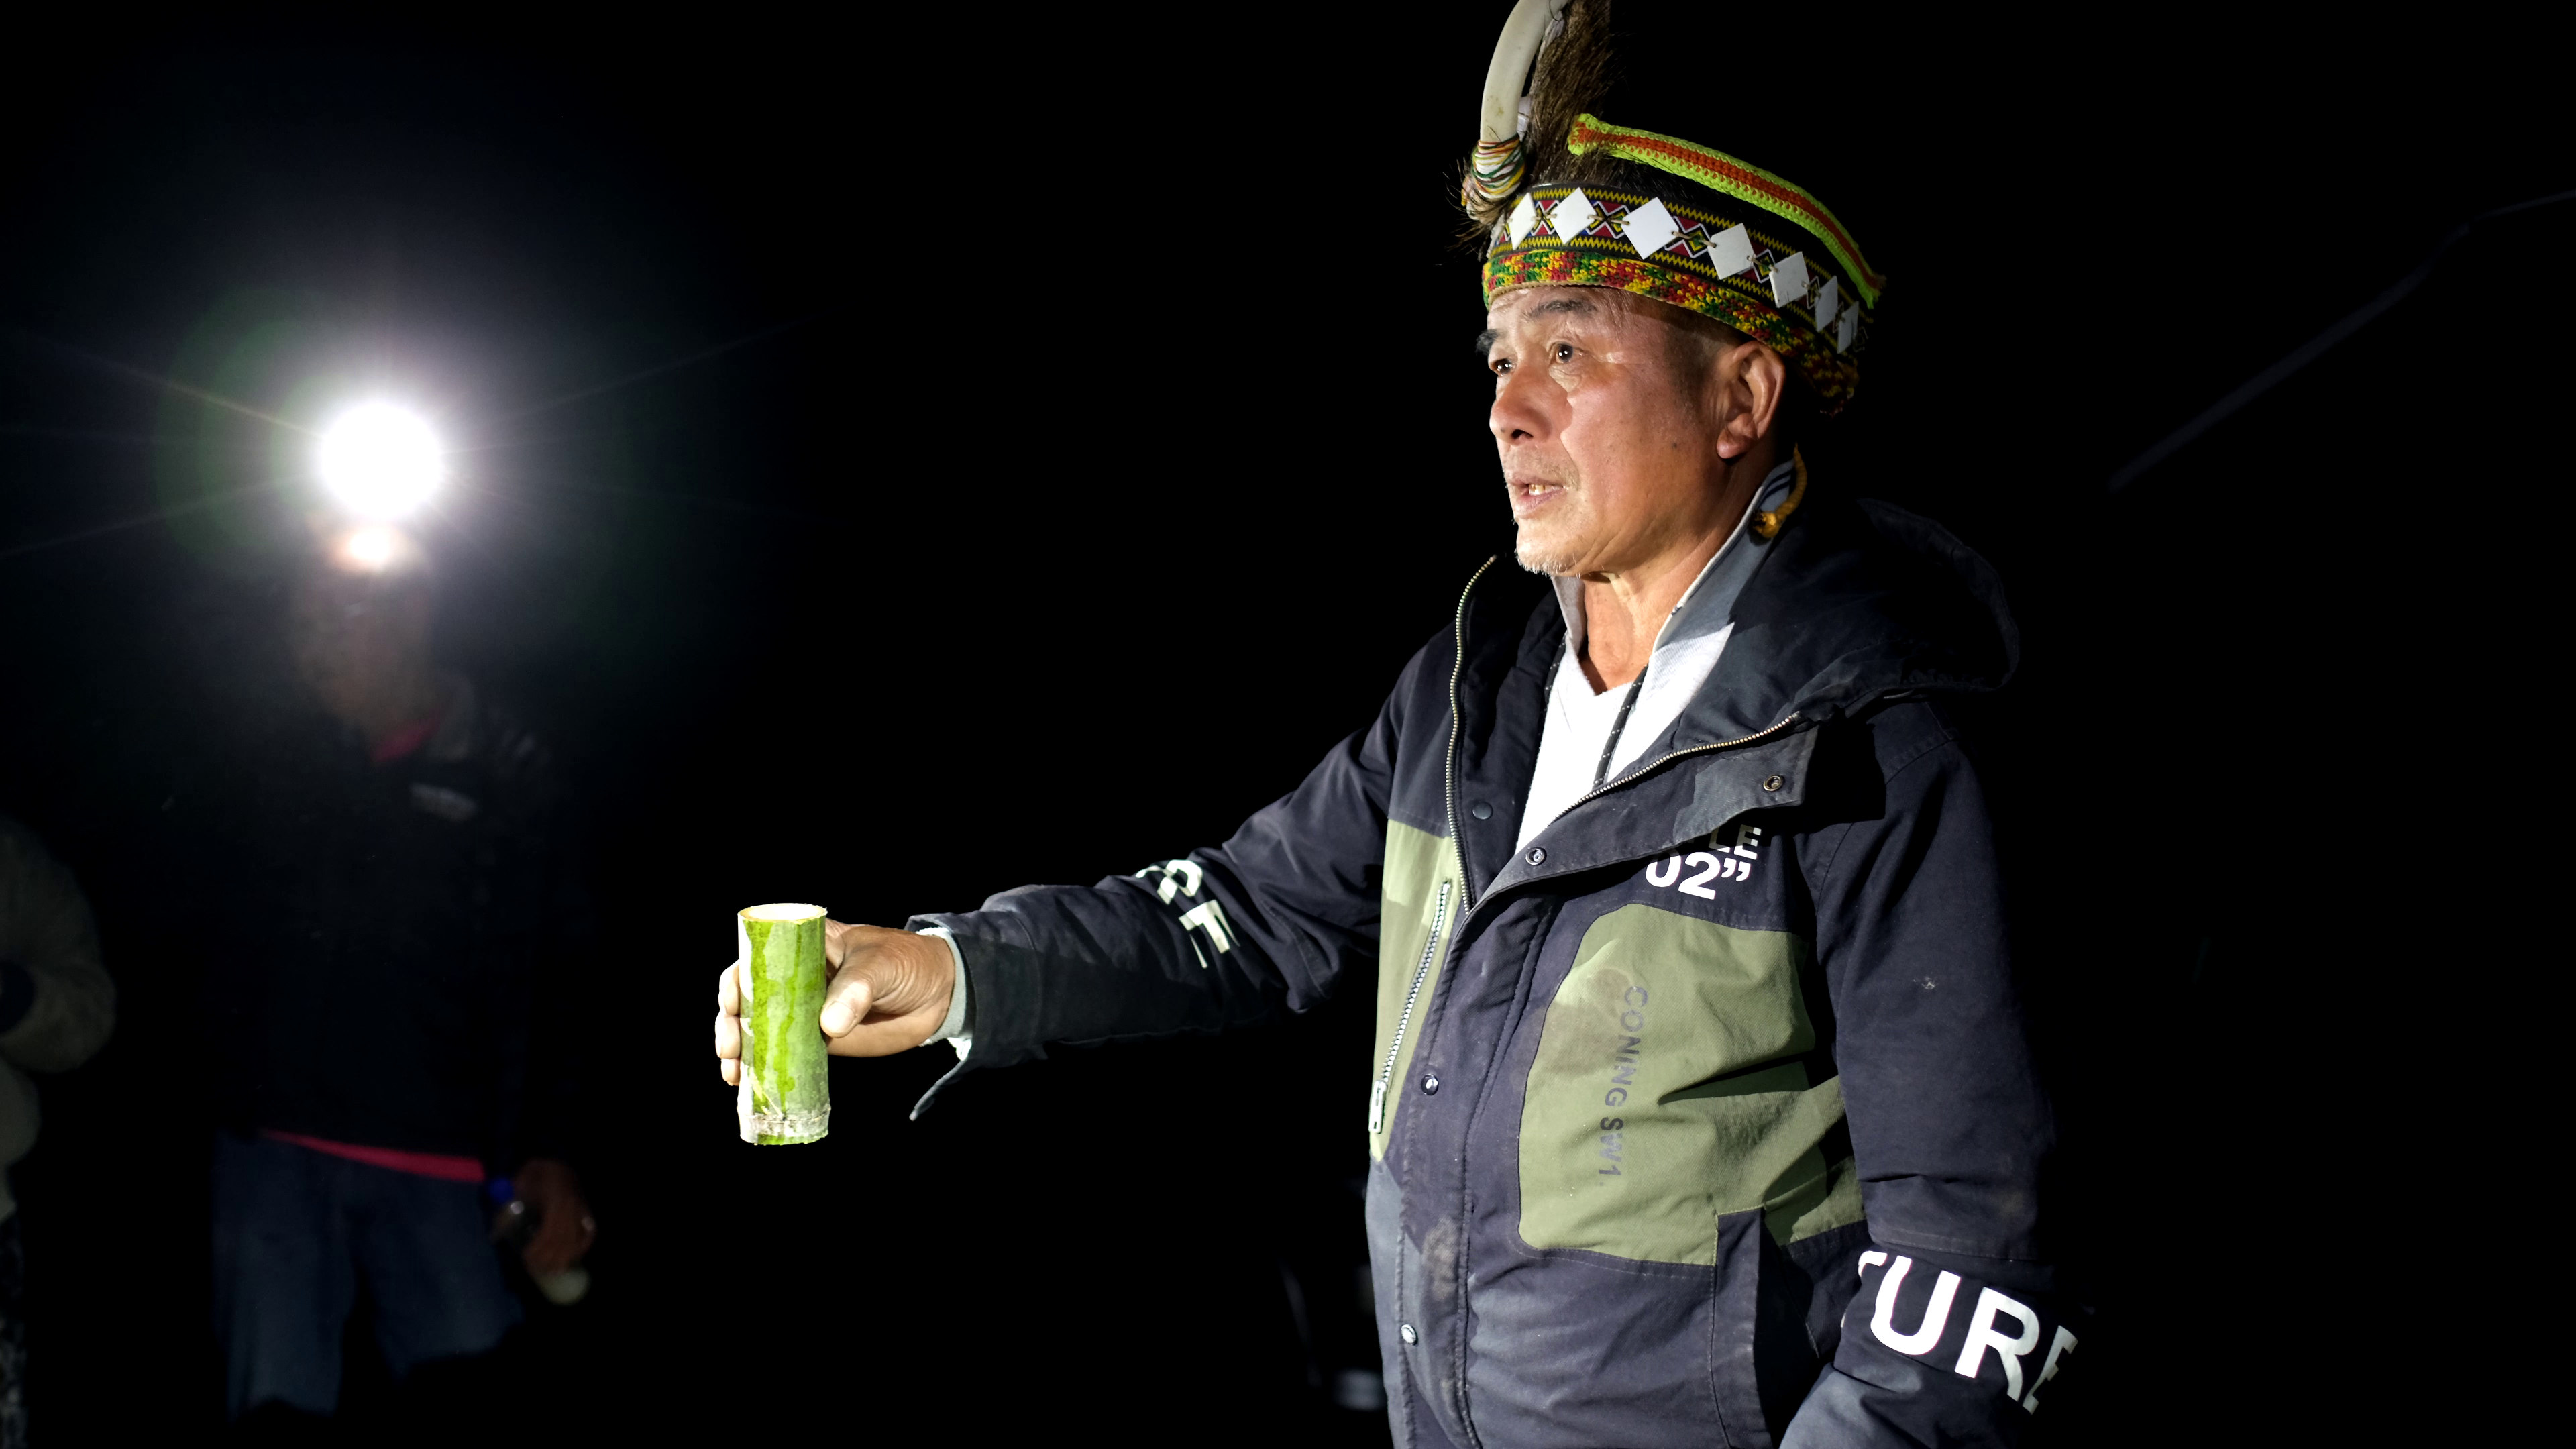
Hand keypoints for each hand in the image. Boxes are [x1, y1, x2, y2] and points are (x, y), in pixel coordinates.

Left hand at [507, 1157, 594, 1276]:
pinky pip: (589, 1232)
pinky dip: (583, 1247)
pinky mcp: (587, 1210)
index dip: (539, 1247)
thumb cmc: (535, 1171)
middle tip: (536, 1268)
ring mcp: (582, 1207)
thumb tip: (495, 1235)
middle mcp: (572, 1204)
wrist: (555, 1156)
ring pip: (576, 1238)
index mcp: (555, 1197)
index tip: (527, 1257)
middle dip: (550, 1256)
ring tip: (552, 1270)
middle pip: (563, 1238)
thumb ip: (508, 1208)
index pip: (550, 1229)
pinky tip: (573, 1259)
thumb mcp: (519, 1183)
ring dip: (565, 1257)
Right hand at [714, 921, 954, 1084]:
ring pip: (758, 1028)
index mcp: (803, 945)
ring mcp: (803, 1010)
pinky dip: (766, 1070)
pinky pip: (784, 1053)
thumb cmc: (908, 962)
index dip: (736, 980)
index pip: (756, 958)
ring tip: (734, 1075)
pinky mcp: (817, 1039)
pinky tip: (751, 1087)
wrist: (938, 993)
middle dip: (730, 1023)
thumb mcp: (882, 965)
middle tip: (729, 1049)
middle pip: (747, 997)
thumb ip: (856, 990)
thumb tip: (827, 1026)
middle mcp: (794, 977)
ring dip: (741, 1051)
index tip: (731, 1004)